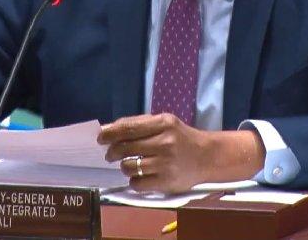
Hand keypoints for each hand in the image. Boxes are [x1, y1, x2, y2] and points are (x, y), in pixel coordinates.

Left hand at [97, 113, 264, 193]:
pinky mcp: (166, 182)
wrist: (207, 157)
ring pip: (128, 167)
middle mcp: (165, 142)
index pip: (128, 128)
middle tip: (110, 155)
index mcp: (163, 123)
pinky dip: (134, 181)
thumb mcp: (164, 123)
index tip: (100, 138)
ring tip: (129, 165)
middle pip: (125, 148)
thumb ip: (138, 124)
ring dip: (123, 166)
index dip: (110, 134)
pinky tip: (140, 176)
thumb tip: (107, 129)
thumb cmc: (180, 137)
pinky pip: (137, 184)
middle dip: (112, 152)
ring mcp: (166, 163)